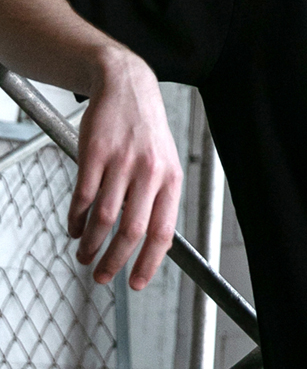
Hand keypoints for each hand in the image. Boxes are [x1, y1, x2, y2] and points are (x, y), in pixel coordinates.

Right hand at [68, 46, 182, 289]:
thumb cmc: (146, 132)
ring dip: (92, 244)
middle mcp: (149, 173)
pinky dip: (76, 219)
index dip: (149, 262)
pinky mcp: (94, 152)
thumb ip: (159, 200)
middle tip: (102, 277)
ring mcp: (121, 162)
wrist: (127, 86)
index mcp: (171, 180)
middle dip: (115, 261)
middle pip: (131, 231)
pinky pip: (83, 195)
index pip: (162, 232)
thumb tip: (155, 245)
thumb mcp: (165, 164)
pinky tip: (75, 229)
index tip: (136, 283)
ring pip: (104, 216)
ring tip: (85, 255)